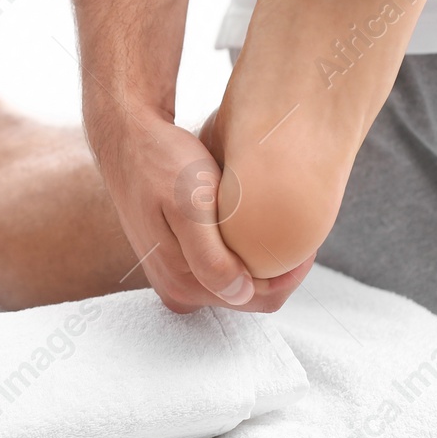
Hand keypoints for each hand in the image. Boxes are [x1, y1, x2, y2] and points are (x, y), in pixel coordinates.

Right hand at [88, 104, 312, 313]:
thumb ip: (210, 256)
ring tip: (278, 226)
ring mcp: (174, 273)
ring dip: (260, 260)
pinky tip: (251, 223)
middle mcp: (177, 288)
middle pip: (249, 295)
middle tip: (301, 230)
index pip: (259, 299)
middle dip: (278, 269)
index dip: (291, 274)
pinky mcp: (175, 255)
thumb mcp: (189, 204)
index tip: (309, 240)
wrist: (127, 137)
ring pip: (236, 280)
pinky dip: (242, 249)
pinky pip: (221, 264)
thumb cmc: (160, 162)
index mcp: (183, 283)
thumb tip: (240, 294)